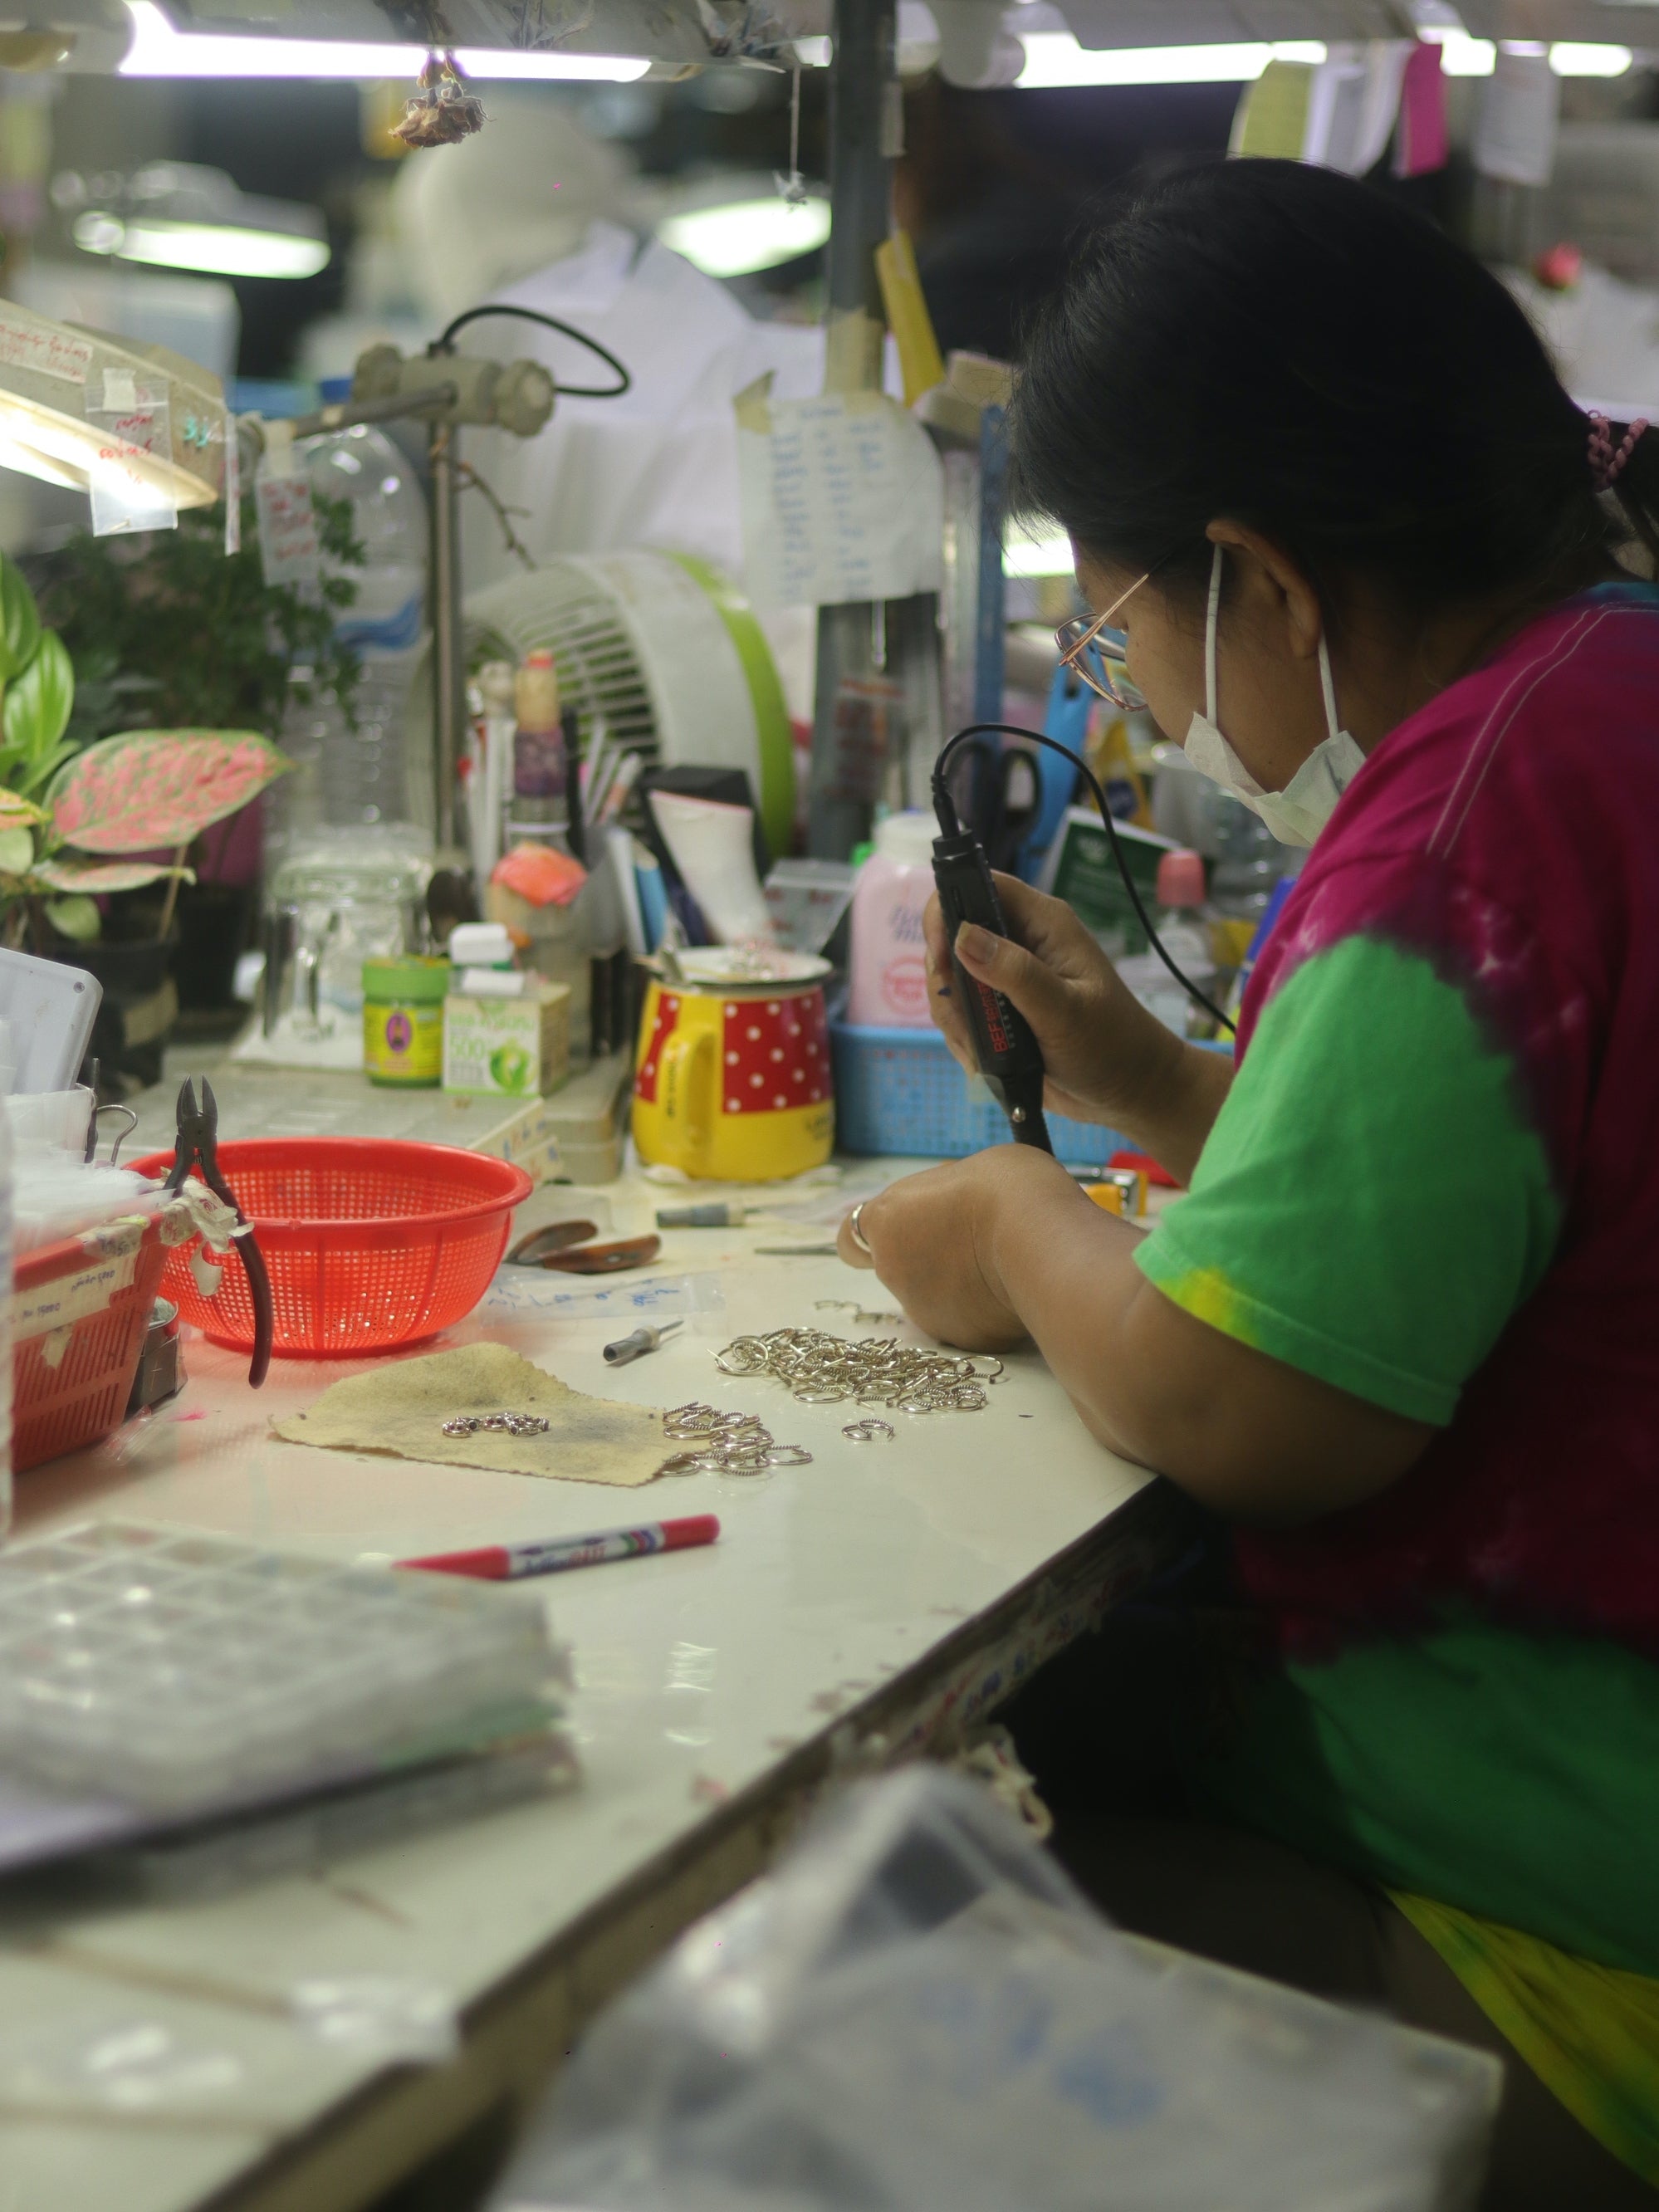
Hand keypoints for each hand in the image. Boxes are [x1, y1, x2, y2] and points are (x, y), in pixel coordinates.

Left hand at [836, 1151, 1055, 1351]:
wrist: (1041, 1238)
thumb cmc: (1005, 1188)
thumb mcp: (964, 1172)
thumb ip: (942, 1200)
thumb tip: (949, 1212)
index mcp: (887, 1221)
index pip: (851, 1240)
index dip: (877, 1238)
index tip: (902, 1233)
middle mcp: (894, 1271)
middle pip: (901, 1269)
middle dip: (929, 1261)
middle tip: (974, 1244)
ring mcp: (925, 1311)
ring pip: (935, 1299)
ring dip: (957, 1288)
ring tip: (1004, 1266)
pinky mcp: (962, 1339)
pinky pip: (970, 1322)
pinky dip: (985, 1312)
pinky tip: (1016, 1290)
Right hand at [922, 872, 1186, 1134]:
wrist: (1131, 1092)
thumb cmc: (1111, 1046)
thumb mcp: (1064, 1011)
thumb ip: (1015, 973)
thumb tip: (962, 935)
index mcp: (1044, 925)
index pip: (982, 886)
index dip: (949, 909)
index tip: (941, 956)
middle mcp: (1022, 943)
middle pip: (955, 935)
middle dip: (947, 979)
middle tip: (961, 1019)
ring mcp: (1009, 978)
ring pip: (953, 979)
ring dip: (954, 1017)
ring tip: (978, 1052)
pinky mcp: (1002, 1011)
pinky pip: (962, 1012)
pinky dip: (963, 1037)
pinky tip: (982, 1062)